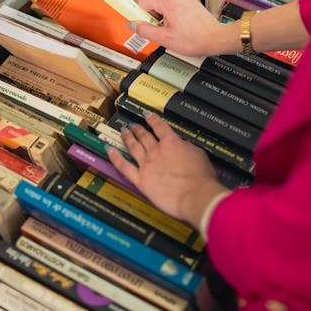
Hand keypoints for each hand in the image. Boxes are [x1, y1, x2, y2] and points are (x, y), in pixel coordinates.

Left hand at [107, 113, 225, 227]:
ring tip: (123, 131)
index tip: (146, 115)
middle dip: (137, 128)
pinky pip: (124, 166)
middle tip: (133, 125)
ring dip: (127, 137)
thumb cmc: (201, 178)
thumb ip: (186, 146)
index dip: (152, 118)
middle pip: (144, 135)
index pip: (159, 126)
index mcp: (172, 142)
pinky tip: (110, 150)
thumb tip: (180, 145)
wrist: (195, 195)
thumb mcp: (198, 154)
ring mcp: (147, 164)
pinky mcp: (141, 180)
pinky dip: (115, 157)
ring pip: (133, 146)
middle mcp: (156, 150)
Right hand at [129, 0, 239, 56]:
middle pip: (153, 1)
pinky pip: (174, 6)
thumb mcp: (165, 39)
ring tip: (171, 30)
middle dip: (152, 16)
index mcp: (169, 2)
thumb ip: (145, 30)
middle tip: (159, 30)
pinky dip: (172, 16)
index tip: (141, 22)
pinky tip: (179, 28)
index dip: (140, 12)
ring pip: (163, 4)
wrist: (216, 39)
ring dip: (162, 17)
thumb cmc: (195, 39)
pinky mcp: (190, 3)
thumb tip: (133, 25)